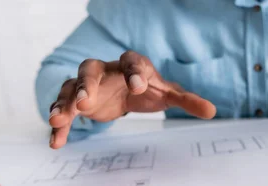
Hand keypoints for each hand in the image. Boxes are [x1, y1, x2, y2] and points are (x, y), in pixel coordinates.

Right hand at [49, 51, 216, 148]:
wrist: (128, 89)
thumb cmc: (148, 88)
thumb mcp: (167, 94)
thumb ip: (187, 101)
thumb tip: (212, 111)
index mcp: (130, 65)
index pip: (132, 62)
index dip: (134, 72)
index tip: (138, 86)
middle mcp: (105, 71)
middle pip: (91, 69)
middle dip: (87, 84)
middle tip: (86, 101)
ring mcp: (87, 85)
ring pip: (70, 88)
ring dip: (64, 103)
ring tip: (58, 119)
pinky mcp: (76, 102)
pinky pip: (63, 109)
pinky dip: (59, 126)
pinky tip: (56, 141)